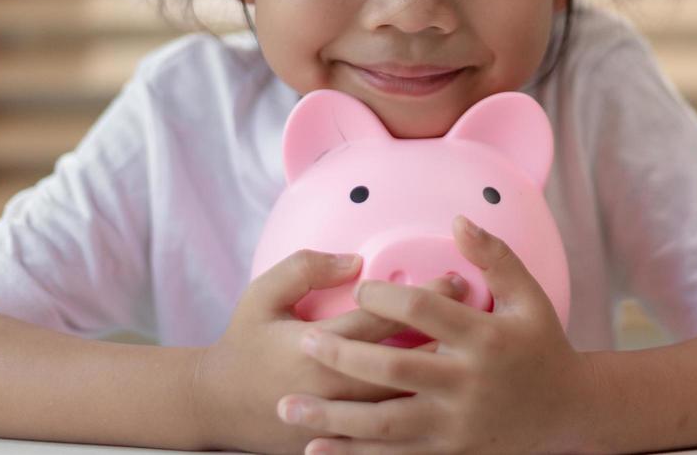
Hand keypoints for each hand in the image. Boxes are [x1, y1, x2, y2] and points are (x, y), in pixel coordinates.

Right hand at [191, 249, 468, 453]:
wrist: (217, 406)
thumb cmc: (244, 343)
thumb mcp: (263, 295)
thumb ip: (306, 269)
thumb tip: (355, 259)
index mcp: (315, 347)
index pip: (383, 318)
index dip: (423, 297)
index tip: (456, 279)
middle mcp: (333, 386)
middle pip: (405, 360)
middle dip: (446, 333)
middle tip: (479, 313)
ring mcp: (339, 419)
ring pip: (405, 398)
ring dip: (441, 373)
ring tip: (474, 351)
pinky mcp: (342, 441)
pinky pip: (391, 429)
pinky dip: (422, 409)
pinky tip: (445, 391)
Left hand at [275, 216, 588, 454]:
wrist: (568, 412)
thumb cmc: (543, 346)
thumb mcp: (529, 296)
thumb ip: (495, 256)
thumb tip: (457, 221)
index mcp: (485, 338)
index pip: (424, 311)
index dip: (387, 296)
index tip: (359, 288)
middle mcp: (466, 383)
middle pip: (393, 369)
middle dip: (343, 356)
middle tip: (304, 342)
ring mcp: (456, 424)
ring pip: (384, 422)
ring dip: (333, 415)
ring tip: (289, 406)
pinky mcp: (449, 452)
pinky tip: (317, 448)